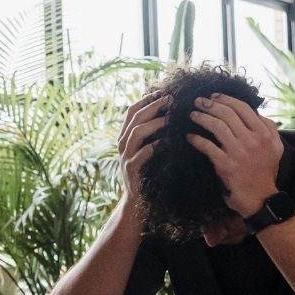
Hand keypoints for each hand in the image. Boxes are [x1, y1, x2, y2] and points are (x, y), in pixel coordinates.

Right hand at [116, 90, 168, 214]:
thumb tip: (169, 114)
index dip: (147, 99)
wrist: (137, 203)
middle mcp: (122, 144)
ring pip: (137, 132)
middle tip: (172, 99)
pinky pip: (145, 152)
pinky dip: (158, 144)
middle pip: (135, 117)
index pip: (132, 111)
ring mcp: (125, 156)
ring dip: (155, 122)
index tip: (164, 91)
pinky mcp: (132, 169)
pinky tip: (171, 141)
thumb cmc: (147, 174)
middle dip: (154, 106)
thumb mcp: (147, 151)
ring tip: (172, 117)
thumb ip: (152, 135)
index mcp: (125, 137)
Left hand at [186, 94, 282, 216]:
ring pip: (216, 126)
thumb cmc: (266, 172)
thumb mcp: (275, 147)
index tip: (214, 96)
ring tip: (192, 115)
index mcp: (264, 133)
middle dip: (210, 105)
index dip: (225, 99)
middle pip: (227, 114)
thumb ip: (269, 129)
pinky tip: (189, 137)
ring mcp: (238, 151)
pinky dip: (196, 139)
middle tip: (198, 101)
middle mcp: (252, 139)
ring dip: (201, 118)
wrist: (260, 198)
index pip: (243, 108)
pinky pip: (207, 146)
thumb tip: (258, 114)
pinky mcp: (225, 164)